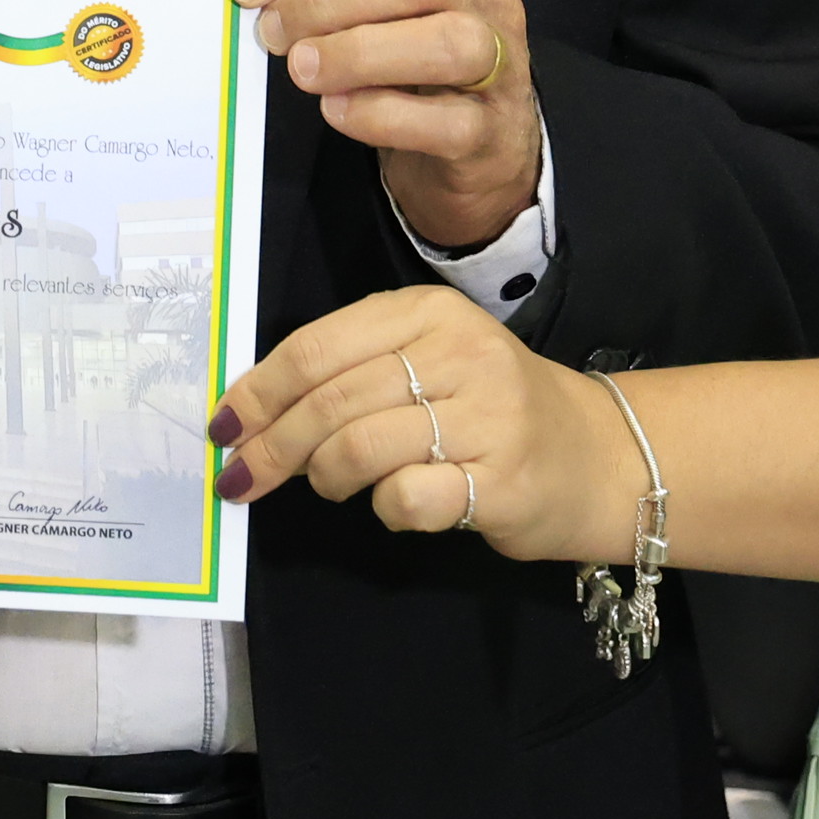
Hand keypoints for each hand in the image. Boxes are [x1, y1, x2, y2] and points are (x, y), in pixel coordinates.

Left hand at [208, 286, 632, 565]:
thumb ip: (348, 370)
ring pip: (359, 448)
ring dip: (325, 476)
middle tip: (245, 476)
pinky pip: (407, 498)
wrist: (595, 454)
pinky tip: (397, 503)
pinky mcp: (502, 481)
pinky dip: (385, 508)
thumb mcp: (423, 359)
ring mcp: (487, 416)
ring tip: (331, 483)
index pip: (316, 347)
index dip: (258, 391)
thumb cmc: (487, 406)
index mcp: (425, 311)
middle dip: (272, 445)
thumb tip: (248, 411)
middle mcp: (458, 353)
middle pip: (329, 401)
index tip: (224, 425)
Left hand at [230, 0, 542, 249]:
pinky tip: (338, 109)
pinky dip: (380, 114)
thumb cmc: (412, 63)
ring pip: (446, 42)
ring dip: (356, 53)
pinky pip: (444, 120)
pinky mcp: (492, 130)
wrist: (479, 148)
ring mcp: (500, 63)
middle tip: (272, 33)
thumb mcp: (380, 7)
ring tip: (302, 69)